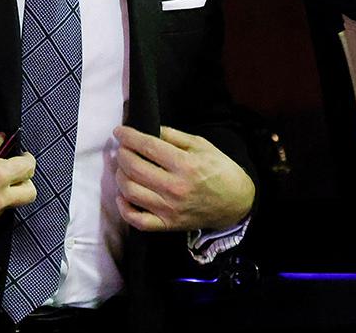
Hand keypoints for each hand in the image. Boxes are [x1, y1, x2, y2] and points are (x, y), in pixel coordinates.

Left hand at [113, 125, 253, 232]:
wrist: (236, 203)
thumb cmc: (219, 170)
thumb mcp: (202, 145)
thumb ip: (173, 135)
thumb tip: (148, 129)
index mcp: (186, 165)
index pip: (147, 147)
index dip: (128, 136)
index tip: (119, 131)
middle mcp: (175, 188)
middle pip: (133, 167)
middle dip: (122, 153)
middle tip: (123, 148)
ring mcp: (170, 209)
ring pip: (130, 191)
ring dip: (120, 175)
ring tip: (124, 168)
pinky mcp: (168, 225)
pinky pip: (137, 220)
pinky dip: (124, 207)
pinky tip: (123, 195)